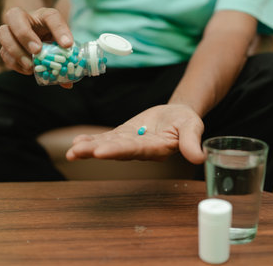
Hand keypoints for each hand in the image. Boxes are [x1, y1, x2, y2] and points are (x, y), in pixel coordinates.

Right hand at [0, 7, 73, 87]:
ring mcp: (11, 30)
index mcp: (43, 15)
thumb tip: (67, 83)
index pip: (51, 16)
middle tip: (37, 50)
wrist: (39, 36)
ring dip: (15, 50)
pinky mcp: (5, 45)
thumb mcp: (62, 45)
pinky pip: (3, 52)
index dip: (60, 30)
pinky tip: (27, 70)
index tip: (68, 45)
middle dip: (24, 34)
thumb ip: (65, 61)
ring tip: (30, 65)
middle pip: (14, 15)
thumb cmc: (52, 39)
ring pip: (2, 32)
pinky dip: (13, 63)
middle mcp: (24, 18)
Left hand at [66, 104, 205, 163]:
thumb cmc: (186, 121)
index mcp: (156, 148)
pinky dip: (92, 139)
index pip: (135, 150)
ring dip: (89, 148)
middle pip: (116, 150)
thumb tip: (200, 158)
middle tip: (77, 153)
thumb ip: (192, 142)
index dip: (118, 150)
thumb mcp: (193, 127)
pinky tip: (76, 141)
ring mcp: (130, 143)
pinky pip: (107, 137)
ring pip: (108, 145)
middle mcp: (140, 149)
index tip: (101, 152)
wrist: (177, 115)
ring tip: (72, 150)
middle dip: (96, 150)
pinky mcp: (124, 135)